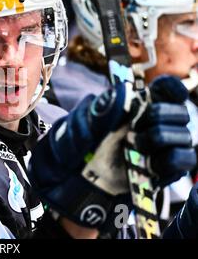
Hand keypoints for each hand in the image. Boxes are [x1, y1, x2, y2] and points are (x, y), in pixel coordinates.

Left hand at [29, 75, 195, 232]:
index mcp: (139, 105)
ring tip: (134, 146)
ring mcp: (165, 145)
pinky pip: (184, 158)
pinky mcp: (169, 168)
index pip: (168, 89)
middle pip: (179, 111)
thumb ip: (102, 108)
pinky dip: (168, 160)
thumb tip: (121, 93)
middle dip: (159, 116)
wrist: (81, 176)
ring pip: (184, 135)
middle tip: (134, 127)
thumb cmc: (83, 145)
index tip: (161, 91)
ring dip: (159, 138)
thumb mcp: (84, 123)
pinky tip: (149, 163)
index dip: (171, 88)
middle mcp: (157, 122)